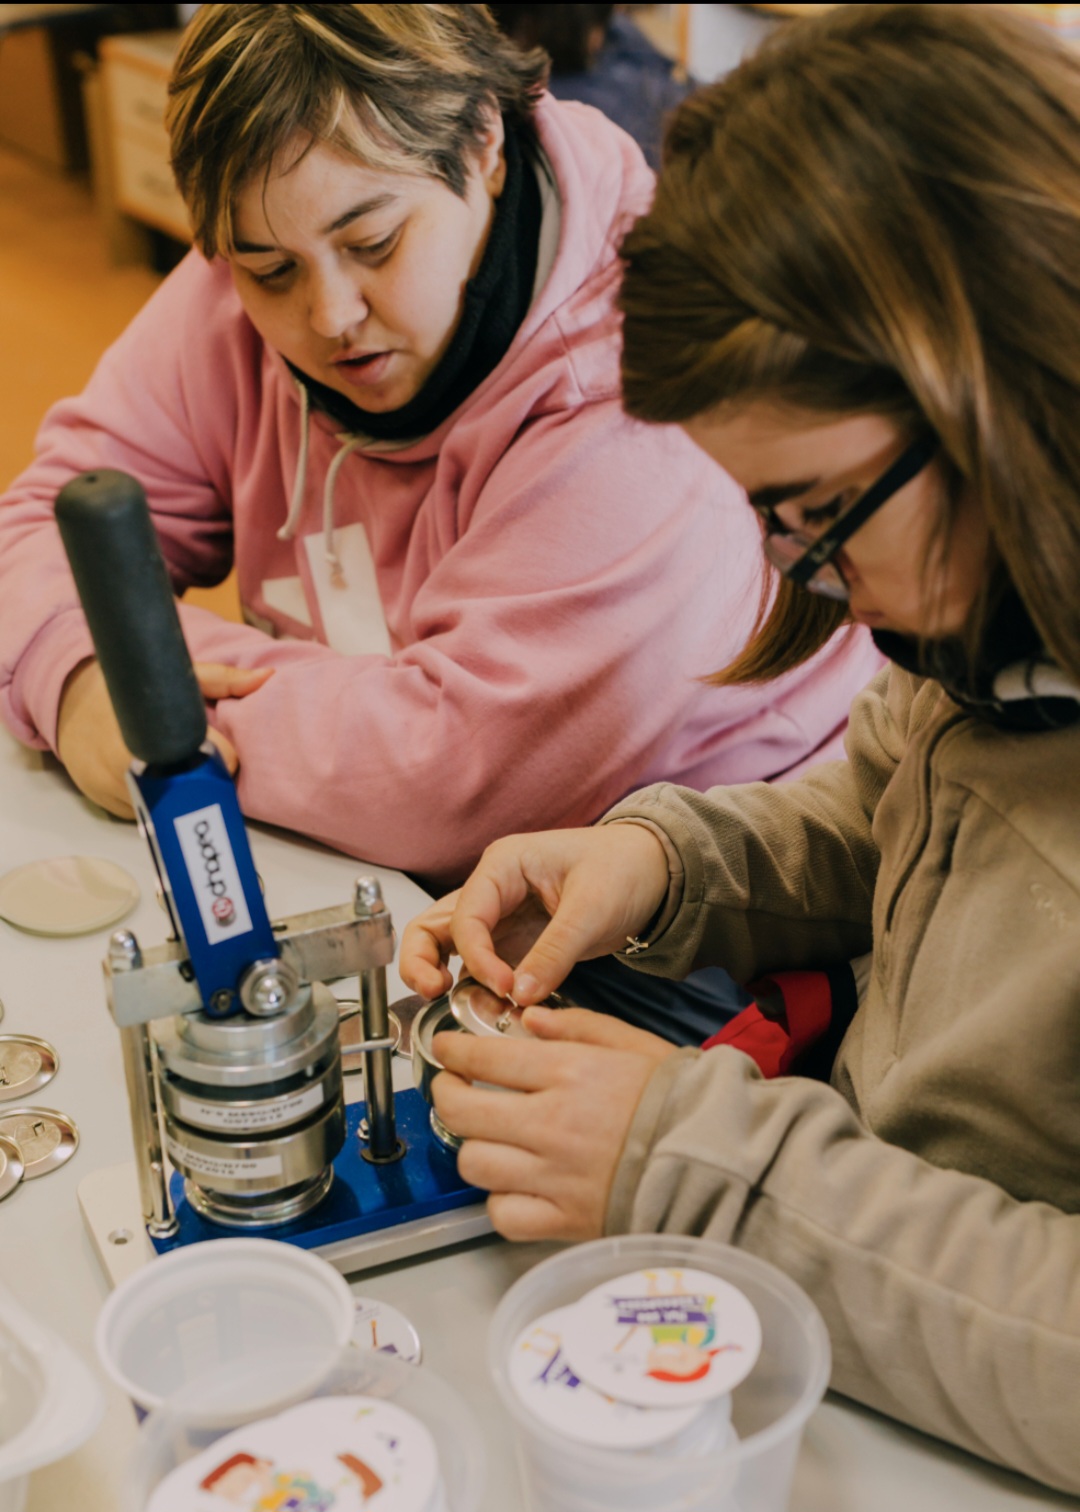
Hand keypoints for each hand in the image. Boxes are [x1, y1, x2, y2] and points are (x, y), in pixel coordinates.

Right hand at [56, 658, 271, 816]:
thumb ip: (224, 679)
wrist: (69, 701)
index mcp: (157, 730)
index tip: (221, 753)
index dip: (224, 758)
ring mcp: (115, 788)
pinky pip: (146, 815)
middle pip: (194, 791)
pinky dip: (156, 804)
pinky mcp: (106, 805)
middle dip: (204, 782)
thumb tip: (267, 677)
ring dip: (180, 796)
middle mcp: (132, 762)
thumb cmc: (131, 691)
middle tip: (202, 766)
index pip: (215, 760)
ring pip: (169, 809)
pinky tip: (151, 783)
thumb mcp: (178, 677)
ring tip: (176, 772)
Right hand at [399, 823, 669, 1003]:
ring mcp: (501, 920)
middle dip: (422, 963)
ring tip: (473, 1013)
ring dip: (451, 983)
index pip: (466, 916)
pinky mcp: (516, 945)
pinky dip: (484, 994)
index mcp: (502, 866)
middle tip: (433, 995)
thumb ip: (555, 952)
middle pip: (432, 927)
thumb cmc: (624, 868)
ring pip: (450, 953)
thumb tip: (519, 997)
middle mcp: (491, 892)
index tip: (505, 987)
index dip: (477, 957)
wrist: (656, 873)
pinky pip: (485, 972)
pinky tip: (500, 1015)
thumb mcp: (593, 907)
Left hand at [432, 1005, 676, 1240]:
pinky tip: (513, 1185)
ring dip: (472, 1147)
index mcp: (568, 1074)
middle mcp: (551, 1124)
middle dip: (446, 1094)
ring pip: (475, 1163)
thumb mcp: (632, 1042)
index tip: (445, 1050)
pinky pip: (503, 1214)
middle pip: (463, 1112)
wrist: (719, 1159)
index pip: (483, 1060)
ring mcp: (553, 1176)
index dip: (452, 1053)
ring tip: (484, 1137)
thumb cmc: (679, 1098)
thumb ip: (576, 1026)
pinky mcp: (563, 1219)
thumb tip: (529, 1017)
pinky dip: (499, 1201)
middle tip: (451, 1088)